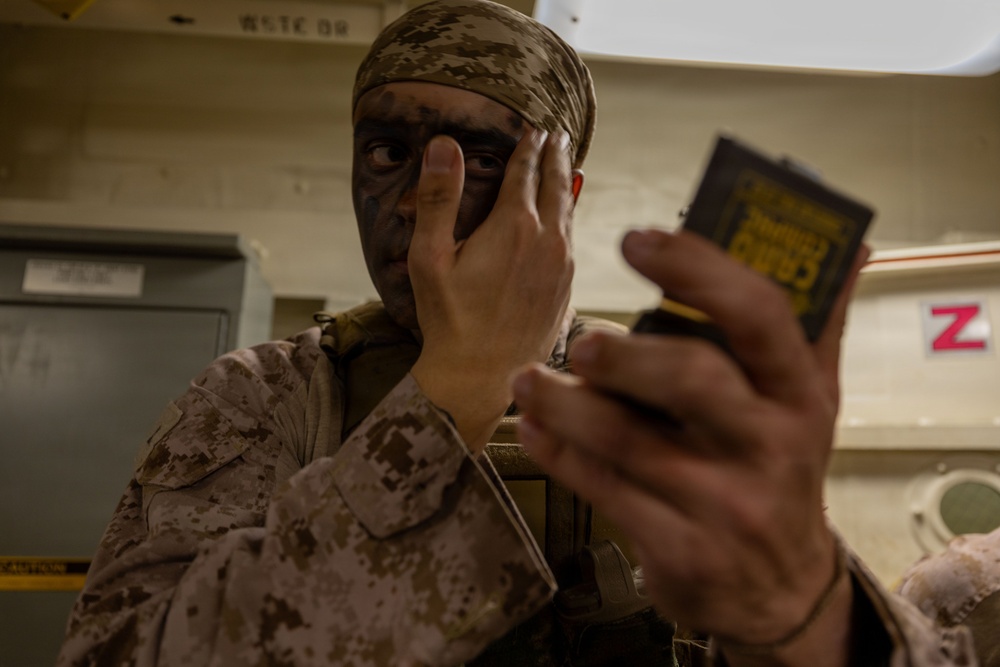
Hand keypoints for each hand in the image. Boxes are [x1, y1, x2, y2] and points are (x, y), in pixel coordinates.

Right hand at [410, 129, 575, 451]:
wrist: (480, 377)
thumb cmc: (449, 320)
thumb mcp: (430, 257)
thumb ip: (438, 198)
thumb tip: (444, 145)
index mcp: (514, 225)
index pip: (526, 170)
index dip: (529, 146)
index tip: (534, 128)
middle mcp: (547, 240)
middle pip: (557, 185)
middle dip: (556, 156)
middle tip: (558, 135)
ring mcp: (562, 266)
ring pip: (569, 213)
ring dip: (566, 185)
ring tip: (566, 168)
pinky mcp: (567, 290)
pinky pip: (572, 242)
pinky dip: (568, 220)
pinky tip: (563, 222)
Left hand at [512, 230, 868, 662]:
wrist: (780, 592)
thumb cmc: (782, 474)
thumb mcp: (811, 404)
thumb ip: (816, 327)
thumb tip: (846, 246)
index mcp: (799, 394)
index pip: (760, 316)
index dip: (698, 269)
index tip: (637, 241)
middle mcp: (768, 445)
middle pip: (693, 381)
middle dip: (626, 356)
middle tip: (580, 340)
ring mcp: (724, 504)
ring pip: (629, 443)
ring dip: (566, 405)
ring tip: (528, 381)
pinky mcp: (680, 548)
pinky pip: (606, 493)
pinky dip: (560, 456)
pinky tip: (534, 430)